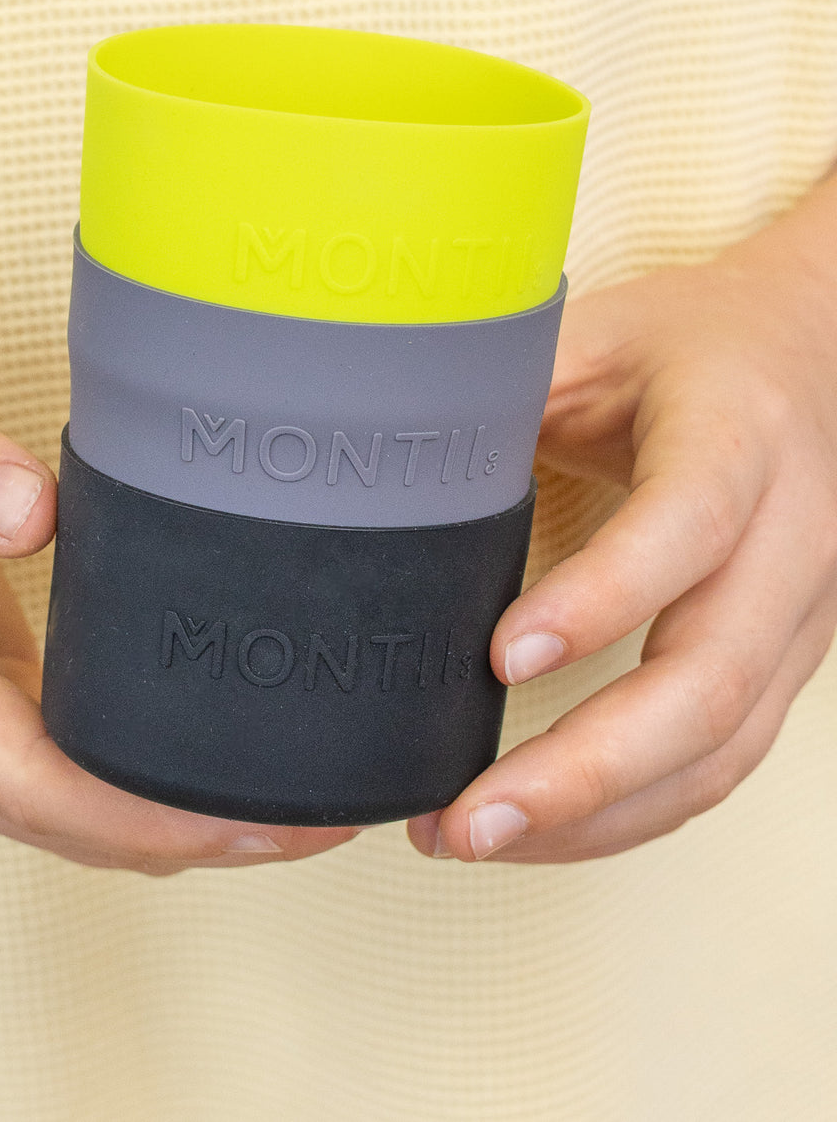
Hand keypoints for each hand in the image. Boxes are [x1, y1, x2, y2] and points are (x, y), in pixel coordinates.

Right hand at [0, 330, 356, 871]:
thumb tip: (34, 511)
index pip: (34, 784)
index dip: (156, 814)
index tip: (265, 815)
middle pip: (72, 824)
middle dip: (198, 832)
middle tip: (327, 809)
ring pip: (72, 817)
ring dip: (182, 823)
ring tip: (298, 800)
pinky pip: (63, 779)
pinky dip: (144, 788)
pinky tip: (214, 760)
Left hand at [410, 173, 836, 862]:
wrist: (812, 352)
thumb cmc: (693, 344)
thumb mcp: (600, 335)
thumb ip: (512, 390)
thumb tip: (381, 454)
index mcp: (740, 437)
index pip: (685, 528)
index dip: (600, 600)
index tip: (501, 659)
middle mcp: (793, 535)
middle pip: (710, 677)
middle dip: (586, 767)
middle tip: (466, 818)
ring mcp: (803, 612)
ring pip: (721, 747)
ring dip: (600, 814)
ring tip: (476, 838)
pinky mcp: (787, 659)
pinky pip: (722, 761)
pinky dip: (632, 812)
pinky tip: (547, 827)